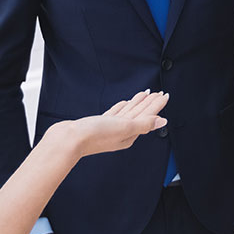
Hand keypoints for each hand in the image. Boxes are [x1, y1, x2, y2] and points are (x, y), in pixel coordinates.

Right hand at [53, 90, 168, 156]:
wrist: (68, 140)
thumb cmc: (95, 135)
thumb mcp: (124, 127)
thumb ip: (144, 123)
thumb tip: (162, 122)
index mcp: (130, 134)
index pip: (147, 116)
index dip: (156, 105)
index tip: (165, 95)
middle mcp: (121, 132)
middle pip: (139, 114)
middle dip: (149, 103)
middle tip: (158, 92)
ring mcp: (110, 128)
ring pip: (127, 113)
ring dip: (136, 103)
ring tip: (144, 94)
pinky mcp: (98, 124)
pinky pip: (114, 114)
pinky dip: (121, 108)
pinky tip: (124, 103)